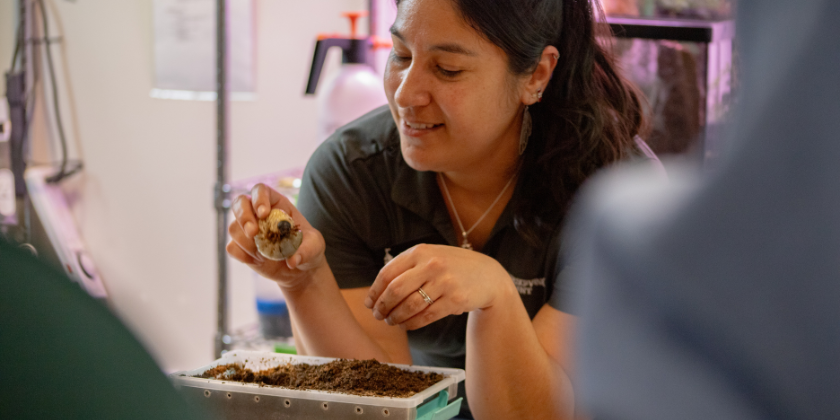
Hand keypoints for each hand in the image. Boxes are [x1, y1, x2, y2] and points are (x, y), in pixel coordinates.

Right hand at [226, 183, 325, 289]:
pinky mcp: (241, 247)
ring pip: (233, 227)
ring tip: (265, 254)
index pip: (260, 190)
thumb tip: (292, 260)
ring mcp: (247, 230)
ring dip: (245, 242)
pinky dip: (242, 255)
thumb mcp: (314, 246)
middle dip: (243, 217)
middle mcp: (258, 213)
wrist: (299, 269)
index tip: (263, 213)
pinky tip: (258, 261)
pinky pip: (232, 248)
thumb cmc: (308, 249)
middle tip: (253, 233)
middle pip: (239, 203)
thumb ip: (306, 251)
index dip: (258, 198)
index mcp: (277, 204)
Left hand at [364, 244, 512, 329]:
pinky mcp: (455, 300)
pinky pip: (425, 316)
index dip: (374, 291)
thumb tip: (377, 292)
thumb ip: (407, 268)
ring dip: (395, 317)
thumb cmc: (453, 267)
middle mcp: (432, 264)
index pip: (388, 273)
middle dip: (382, 306)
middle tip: (378, 316)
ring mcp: (444, 282)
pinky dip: (411, 324)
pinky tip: (406, 325)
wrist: (488, 276)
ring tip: (391, 322)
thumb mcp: (431, 257)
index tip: (369, 303)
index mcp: (421, 251)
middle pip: (395, 290)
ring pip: (409, 306)